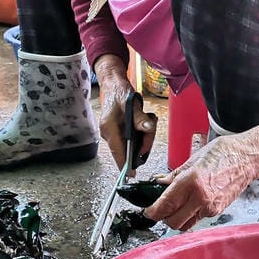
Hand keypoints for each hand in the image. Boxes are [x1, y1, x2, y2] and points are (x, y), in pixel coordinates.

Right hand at [94, 55, 156, 173]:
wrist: (112, 83)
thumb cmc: (119, 92)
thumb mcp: (131, 103)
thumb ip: (140, 117)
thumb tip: (147, 128)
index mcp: (109, 128)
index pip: (118, 152)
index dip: (125, 164)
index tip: (131, 175)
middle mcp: (109, 133)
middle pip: (127, 149)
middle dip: (142, 143)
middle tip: (150, 130)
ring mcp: (113, 133)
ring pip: (131, 144)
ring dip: (143, 136)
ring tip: (148, 121)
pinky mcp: (118, 131)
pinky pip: (131, 138)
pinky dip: (141, 132)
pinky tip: (144, 120)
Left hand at [145, 125, 258, 229]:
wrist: (246, 158)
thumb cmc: (222, 154)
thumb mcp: (192, 160)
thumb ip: (173, 177)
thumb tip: (159, 185)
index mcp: (191, 182)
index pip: (166, 205)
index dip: (153, 211)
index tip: (148, 211)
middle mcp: (201, 198)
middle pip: (174, 222)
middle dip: (164, 218)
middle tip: (160, 209)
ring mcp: (211, 207)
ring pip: (186, 224)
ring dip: (177, 218)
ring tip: (175, 206)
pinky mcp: (218, 211)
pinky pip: (197, 218)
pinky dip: (190, 215)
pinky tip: (190, 203)